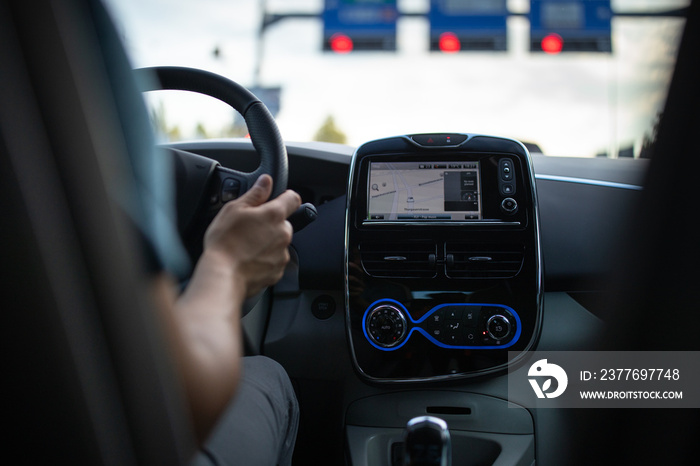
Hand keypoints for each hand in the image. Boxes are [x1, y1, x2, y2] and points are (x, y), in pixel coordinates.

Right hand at [203, 174, 300, 296]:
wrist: (222, 275)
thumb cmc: (225, 242)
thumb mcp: (234, 209)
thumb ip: (255, 194)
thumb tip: (266, 181)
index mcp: (275, 214)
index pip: (292, 199)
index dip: (286, 197)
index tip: (279, 199)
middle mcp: (284, 234)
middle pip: (283, 223)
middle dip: (270, 224)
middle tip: (250, 228)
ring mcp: (282, 254)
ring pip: (279, 243)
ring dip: (268, 242)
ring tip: (246, 246)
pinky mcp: (277, 271)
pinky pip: (274, 260)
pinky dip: (265, 259)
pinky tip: (248, 259)